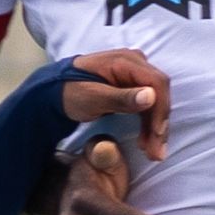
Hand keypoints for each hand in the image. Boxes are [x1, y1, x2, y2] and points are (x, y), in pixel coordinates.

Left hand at [63, 48, 173, 162]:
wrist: (54, 92)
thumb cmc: (70, 91)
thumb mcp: (93, 97)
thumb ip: (122, 97)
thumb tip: (151, 96)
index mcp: (126, 61)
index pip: (157, 83)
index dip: (161, 110)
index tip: (158, 134)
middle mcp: (134, 63)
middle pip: (159, 94)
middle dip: (159, 124)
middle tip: (157, 152)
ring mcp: (134, 73)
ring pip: (155, 101)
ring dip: (155, 128)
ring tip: (153, 152)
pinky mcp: (131, 85)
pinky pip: (147, 104)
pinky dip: (148, 124)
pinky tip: (145, 141)